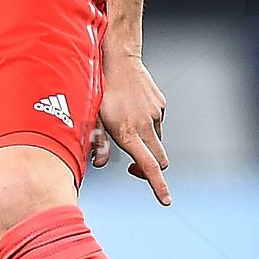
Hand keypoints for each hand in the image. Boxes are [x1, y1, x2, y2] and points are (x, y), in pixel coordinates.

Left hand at [91, 54, 170, 205]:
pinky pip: (157, 123)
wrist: (118, 58)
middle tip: (134, 167)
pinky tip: (132, 110)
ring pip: (158, 141)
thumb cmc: (101, 89)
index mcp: (128, 132)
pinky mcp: (160, 104)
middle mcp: (145, 125)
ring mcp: (155, 114)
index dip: (157, 186)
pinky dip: (148, 126)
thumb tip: (99, 164)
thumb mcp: (93, 118)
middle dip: (151, 169)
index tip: (166, 200)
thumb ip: (98, 143)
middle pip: (160, 160)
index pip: (148, 166)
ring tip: (127, 129)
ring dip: (147, 145)